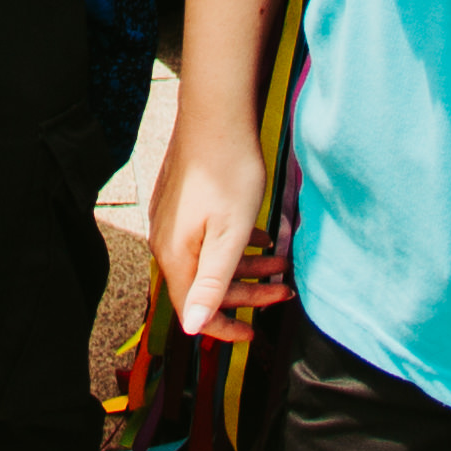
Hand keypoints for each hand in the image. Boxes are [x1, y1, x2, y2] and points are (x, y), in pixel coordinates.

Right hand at [150, 89, 289, 338]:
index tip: (252, 334)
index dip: (225, 327)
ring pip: (209, 259)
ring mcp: (171, 220)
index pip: (194, 309)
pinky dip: (235, 244)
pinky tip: (260, 235)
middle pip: (205, 285)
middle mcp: (166, 241)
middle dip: (248, 293)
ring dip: (247, 266)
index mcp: (175, 255)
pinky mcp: (180, 202)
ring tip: (281, 261)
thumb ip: (211, 284)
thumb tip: (192, 328)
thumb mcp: (229, 235)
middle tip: (284, 290)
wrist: (215, 115)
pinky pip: (206, 238)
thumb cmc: (226, 172)